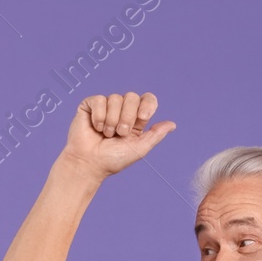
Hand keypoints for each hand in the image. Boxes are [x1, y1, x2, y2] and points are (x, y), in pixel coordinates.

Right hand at [58, 92, 174, 180]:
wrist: (89, 164)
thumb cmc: (113, 159)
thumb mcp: (139, 149)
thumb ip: (155, 135)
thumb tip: (172, 124)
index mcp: (136, 118)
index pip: (148, 99)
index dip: (147, 104)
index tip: (143, 117)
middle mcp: (122, 110)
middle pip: (132, 96)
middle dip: (127, 117)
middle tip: (120, 133)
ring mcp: (106, 106)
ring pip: (115, 98)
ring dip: (112, 120)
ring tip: (106, 134)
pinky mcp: (90, 106)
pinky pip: (99, 100)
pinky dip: (99, 116)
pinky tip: (96, 128)